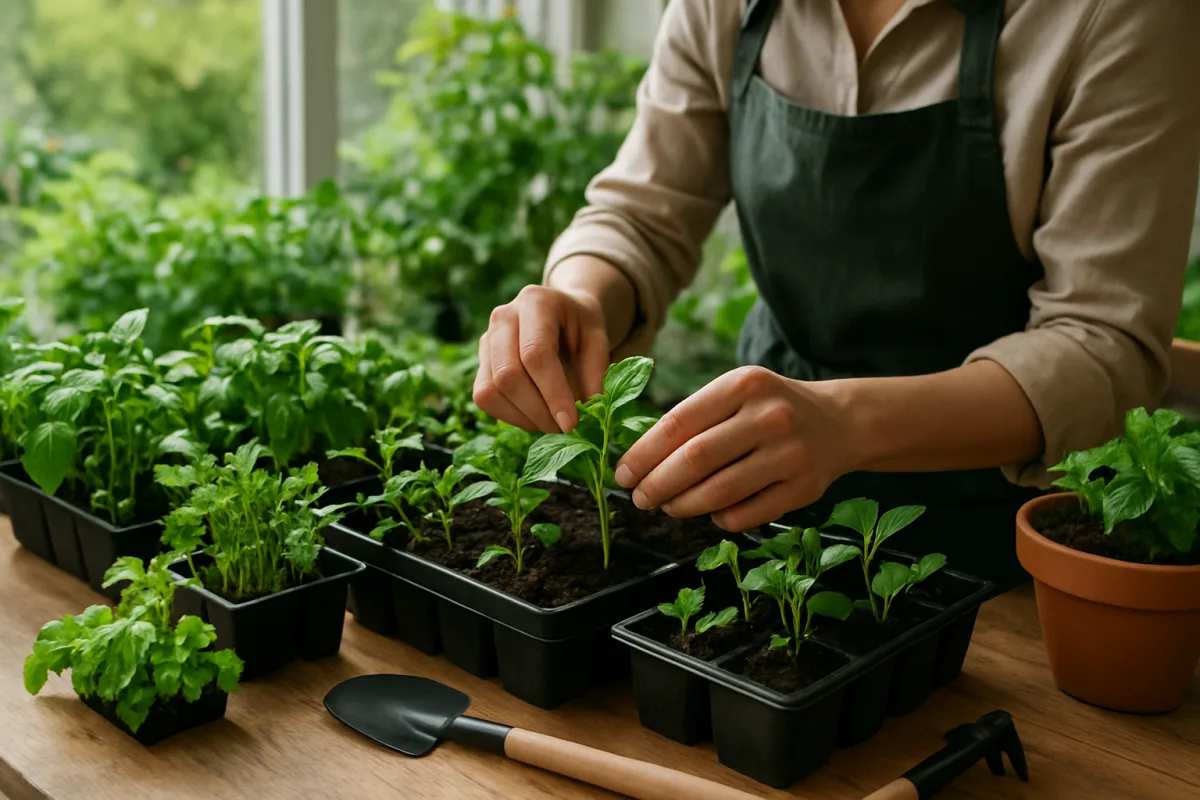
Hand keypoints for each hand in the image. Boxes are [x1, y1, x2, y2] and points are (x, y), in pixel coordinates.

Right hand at [474, 285, 610, 433]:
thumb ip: (596, 371)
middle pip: (508, 374)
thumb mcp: (598, 339)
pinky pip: (484, 397)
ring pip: (490, 390)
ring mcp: (486, 338)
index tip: (570, 423)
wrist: (560, 312)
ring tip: (551, 423)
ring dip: (522, 417)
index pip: (536, 354)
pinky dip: (509, 416)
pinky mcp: (480, 360)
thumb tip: (590, 409)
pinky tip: (534, 417)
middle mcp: (503, 316)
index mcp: (535, 302)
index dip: (553, 393)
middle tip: (563, 428)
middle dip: (537, 410)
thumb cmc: (580, 325)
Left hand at [614, 366, 860, 531]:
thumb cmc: (768, 409)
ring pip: (719, 493)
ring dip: (682, 506)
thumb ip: (692, 418)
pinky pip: (745, 516)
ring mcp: (790, 454)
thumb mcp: (735, 393)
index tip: (622, 474)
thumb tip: (637, 461)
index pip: (678, 423)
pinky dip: (719, 519)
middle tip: (639, 498)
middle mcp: (769, 416)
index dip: (643, 454)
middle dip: (657, 484)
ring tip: (668, 506)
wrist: (839, 422)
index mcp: (743, 384)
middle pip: (695, 460)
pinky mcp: (804, 489)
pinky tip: (713, 511)